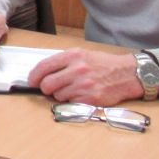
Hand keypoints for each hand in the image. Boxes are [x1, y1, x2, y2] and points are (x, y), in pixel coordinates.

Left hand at [27, 49, 142, 105]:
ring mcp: (84, 85)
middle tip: (49, 89)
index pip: (44, 66)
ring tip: (72, 89)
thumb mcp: (82, 55)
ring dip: (60, 95)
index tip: (32, 81)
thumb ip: (63, 62)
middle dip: (45, 88)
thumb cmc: (103, 64)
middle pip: (47, 84)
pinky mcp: (91, 99)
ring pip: (58, 95)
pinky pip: (71, 103)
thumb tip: (42, 73)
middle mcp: (78, 70)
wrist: (126, 74)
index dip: (34, 76)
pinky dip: (72, 101)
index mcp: (73, 56)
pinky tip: (81, 95)